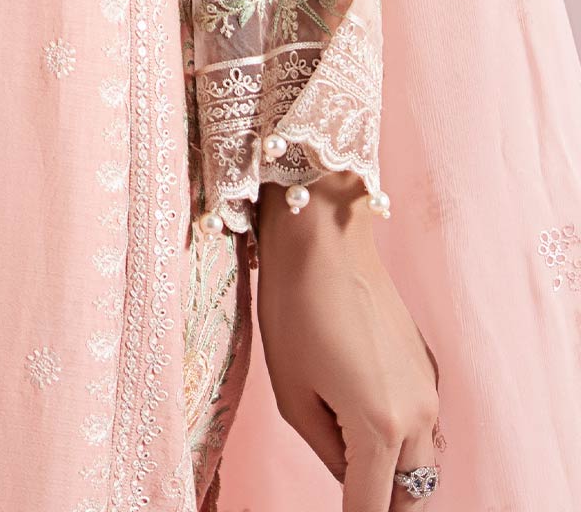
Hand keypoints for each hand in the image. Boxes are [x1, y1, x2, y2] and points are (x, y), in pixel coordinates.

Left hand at [255, 169, 440, 511]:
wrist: (326, 237)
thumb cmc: (296, 308)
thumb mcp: (293, 392)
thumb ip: (327, 450)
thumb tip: (350, 478)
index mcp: (380, 427)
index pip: (372, 508)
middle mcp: (417, 415)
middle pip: (412, 496)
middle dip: (385, 506)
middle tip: (352, 500)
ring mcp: (429, 389)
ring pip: (423, 464)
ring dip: (397, 477)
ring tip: (356, 472)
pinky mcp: (427, 367)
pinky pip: (422, 425)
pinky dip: (402, 441)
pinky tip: (365, 424)